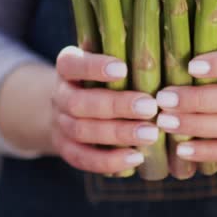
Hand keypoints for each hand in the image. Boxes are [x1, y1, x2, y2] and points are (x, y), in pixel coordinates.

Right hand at [51, 46, 159, 174]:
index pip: (72, 64)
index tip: (123, 68)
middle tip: (150, 107)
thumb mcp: (105, 59)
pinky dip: (108, 161)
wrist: (71, 106)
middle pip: (79, 102)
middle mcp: (60, 94)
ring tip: (151, 134)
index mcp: (66, 66)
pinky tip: (135, 158)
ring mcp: (59, 123)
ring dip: (118, 134)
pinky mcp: (65, 148)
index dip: (94, 67)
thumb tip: (156, 56)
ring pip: (81, 131)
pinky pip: (82, 158)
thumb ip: (123, 55)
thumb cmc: (102, 76)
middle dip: (116, 105)